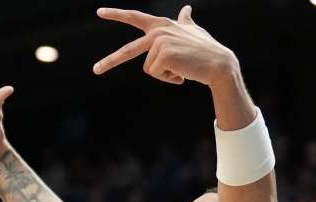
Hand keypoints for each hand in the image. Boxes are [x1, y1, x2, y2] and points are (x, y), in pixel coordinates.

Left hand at [93, 6, 238, 86]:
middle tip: (95, 70)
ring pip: (149, 69)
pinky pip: (157, 74)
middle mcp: (158, 31)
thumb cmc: (208, 49)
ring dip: (166, 74)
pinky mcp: (163, 55)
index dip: (116, 14)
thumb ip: (186, 21)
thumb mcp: (195, 31)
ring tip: (183, 68)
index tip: (99, 12)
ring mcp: (159, 42)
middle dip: (109, 62)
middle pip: (128, 50)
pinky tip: (184, 72)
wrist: (220, 64)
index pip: (135, 17)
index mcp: (162, 25)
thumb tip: (186, 9)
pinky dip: (170, 78)